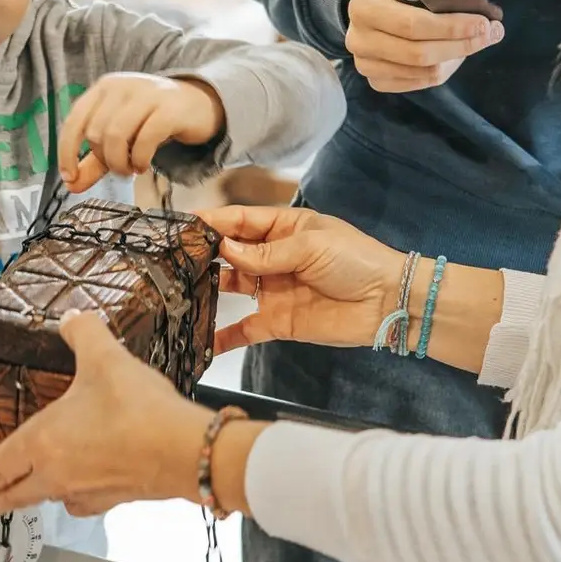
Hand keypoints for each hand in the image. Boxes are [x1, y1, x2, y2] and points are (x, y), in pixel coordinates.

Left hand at [0, 312, 209, 519]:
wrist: (185, 450)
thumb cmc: (139, 411)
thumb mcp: (105, 358)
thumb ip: (84, 333)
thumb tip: (73, 319)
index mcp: (42, 443)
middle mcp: (56, 474)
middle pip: (13, 496)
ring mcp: (85, 491)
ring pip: (46, 499)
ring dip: (29, 498)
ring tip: (24, 494)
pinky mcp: (114, 499)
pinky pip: (82, 503)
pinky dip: (73, 497)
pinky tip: (80, 489)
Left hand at [58, 73, 224, 191]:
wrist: (198, 104)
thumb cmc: (153, 120)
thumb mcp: (120, 138)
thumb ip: (94, 161)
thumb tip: (72, 186)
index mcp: (104, 89)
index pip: (74, 121)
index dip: (67, 152)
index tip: (70, 178)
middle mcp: (122, 86)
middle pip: (96, 133)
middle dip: (105, 160)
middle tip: (120, 169)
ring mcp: (146, 94)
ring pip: (116, 136)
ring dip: (120, 163)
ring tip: (131, 169)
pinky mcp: (169, 108)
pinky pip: (145, 139)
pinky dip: (140, 159)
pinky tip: (144, 164)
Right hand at [197, 204, 403, 352]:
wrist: (388, 302)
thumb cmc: (357, 260)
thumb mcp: (311, 246)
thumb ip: (266, 252)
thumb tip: (224, 250)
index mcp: (283, 228)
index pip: (239, 221)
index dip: (212, 221)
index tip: (183, 225)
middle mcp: (273, 257)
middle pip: (229, 253)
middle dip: (203, 254)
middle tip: (172, 258)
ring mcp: (273, 290)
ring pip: (230, 288)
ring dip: (207, 288)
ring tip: (178, 289)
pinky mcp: (278, 321)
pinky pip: (244, 329)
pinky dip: (223, 336)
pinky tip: (201, 340)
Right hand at [346, 0, 501, 92]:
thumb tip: (473, 0)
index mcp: (364, 6)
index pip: (412, 25)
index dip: (450, 27)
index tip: (483, 23)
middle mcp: (358, 39)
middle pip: (418, 54)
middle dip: (460, 45)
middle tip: (490, 34)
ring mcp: (364, 63)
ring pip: (422, 72)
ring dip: (455, 58)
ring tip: (477, 42)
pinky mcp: (374, 79)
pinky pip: (415, 84)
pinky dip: (440, 72)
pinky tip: (454, 56)